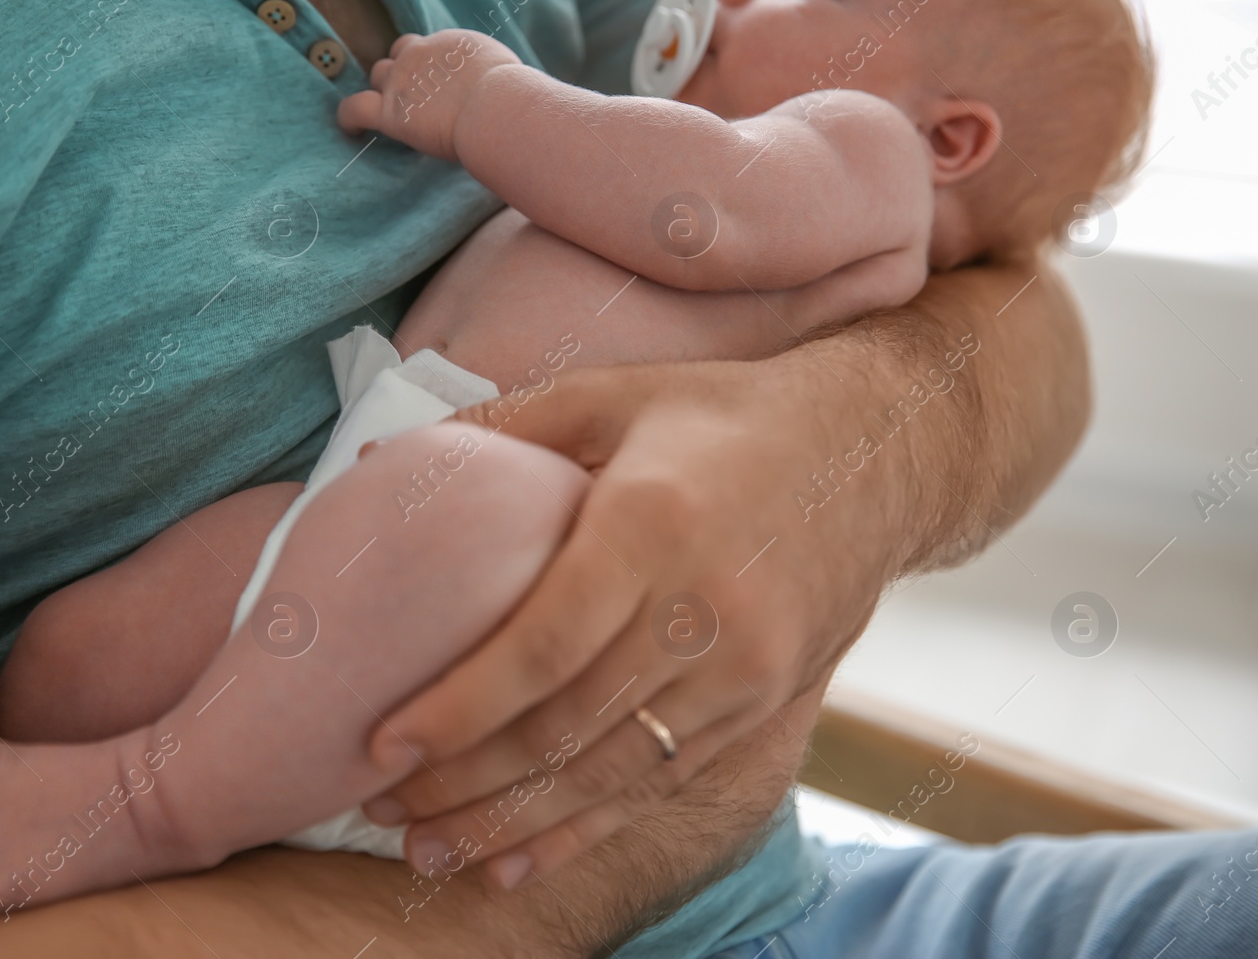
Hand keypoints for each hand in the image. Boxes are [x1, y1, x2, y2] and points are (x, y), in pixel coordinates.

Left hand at [337, 29, 521, 160]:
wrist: (500, 108)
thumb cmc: (517, 99)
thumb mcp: (511, 75)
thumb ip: (498, 78)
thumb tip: (517, 95)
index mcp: (453, 44)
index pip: (430, 47)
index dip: (429, 64)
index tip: (437, 83)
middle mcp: (423, 54)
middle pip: (399, 54)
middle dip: (403, 71)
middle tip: (414, 97)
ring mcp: (403, 80)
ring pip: (378, 74)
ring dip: (382, 89)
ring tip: (385, 110)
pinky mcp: (390, 112)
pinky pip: (354, 108)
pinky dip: (348, 117)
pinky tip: (349, 129)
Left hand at [358, 357, 908, 887]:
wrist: (879, 454)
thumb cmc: (724, 417)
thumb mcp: (614, 395)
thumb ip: (503, 427)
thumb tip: (378, 454)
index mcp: (653, 526)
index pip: (543, 647)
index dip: (459, 710)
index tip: (383, 746)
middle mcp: (705, 612)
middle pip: (567, 727)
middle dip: (463, 783)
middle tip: (380, 806)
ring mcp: (745, 672)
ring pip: (610, 775)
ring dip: (512, 824)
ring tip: (429, 851)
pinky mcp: (766, 707)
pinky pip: (662, 787)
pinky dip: (584, 832)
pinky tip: (517, 862)